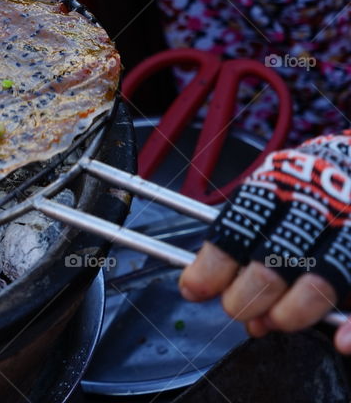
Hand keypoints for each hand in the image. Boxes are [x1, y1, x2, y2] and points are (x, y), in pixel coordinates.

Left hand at [179, 130, 350, 351]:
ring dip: (289, 314)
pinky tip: (340, 341)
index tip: (193, 289)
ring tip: (273, 321)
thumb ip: (243, 236)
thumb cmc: (302, 186)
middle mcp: (315, 208)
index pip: (236, 232)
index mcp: (277, 189)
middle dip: (245, 298)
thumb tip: (205, 284)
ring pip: (318, 284)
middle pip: (272, 263)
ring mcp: (350, 227)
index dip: (211, 268)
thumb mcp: (267, 191)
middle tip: (237, 310)